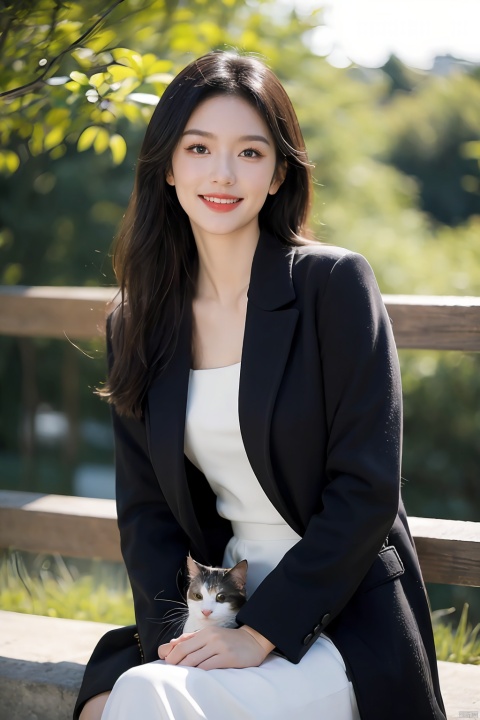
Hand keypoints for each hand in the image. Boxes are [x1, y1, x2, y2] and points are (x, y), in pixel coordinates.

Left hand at [158, 625, 273, 669]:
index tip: (167, 665)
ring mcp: (219, 646)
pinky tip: (197, 678)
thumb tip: (169, 646)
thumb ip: (190, 639)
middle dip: (174, 664)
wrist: (253, 641)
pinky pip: (208, 667)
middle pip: (185, 652)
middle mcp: (210, 637)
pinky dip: (199, 674)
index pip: (181, 645)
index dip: (171, 657)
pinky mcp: (228, 657)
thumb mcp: (209, 635)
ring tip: (181, 677)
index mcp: (204, 632)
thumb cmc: (227, 640)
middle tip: (171, 673)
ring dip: (185, 671)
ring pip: (195, 661)